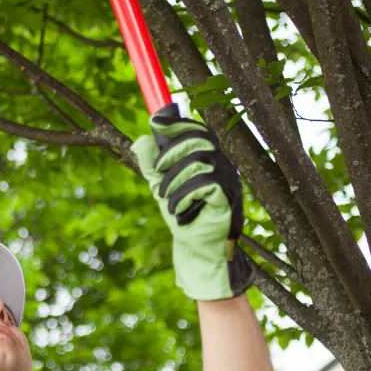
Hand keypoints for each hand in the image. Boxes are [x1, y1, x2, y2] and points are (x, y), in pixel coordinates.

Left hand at [131, 107, 253, 300]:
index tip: (156, 122)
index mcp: (208, 159)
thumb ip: (151, 165)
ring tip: (166, 200)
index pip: (198, 131)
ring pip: (198, 161)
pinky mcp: (229, 198)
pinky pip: (204, 184)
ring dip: (173, 181)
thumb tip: (141, 140)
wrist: (195, 248)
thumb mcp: (160, 187)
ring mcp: (229, 181)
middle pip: (198, 140)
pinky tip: (178, 210)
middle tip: (157, 173)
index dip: (178, 123)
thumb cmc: (182, 215)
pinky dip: (183, 196)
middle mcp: (222, 165)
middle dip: (171, 153)